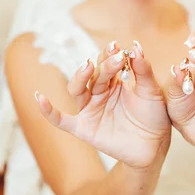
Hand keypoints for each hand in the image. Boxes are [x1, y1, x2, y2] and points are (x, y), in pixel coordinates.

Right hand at [36, 41, 170, 168]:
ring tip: (88, 67)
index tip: (118, 48)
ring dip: (80, 77)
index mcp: (114, 81)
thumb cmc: (154, 116)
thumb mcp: (152, 92)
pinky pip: (62, 120)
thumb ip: (144, 72)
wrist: (155, 146)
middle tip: (115, 57)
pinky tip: (40, 98)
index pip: (107, 64)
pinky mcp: (84, 128)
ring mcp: (90, 110)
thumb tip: (136, 47)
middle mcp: (99, 93)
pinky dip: (49, 111)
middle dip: (104, 65)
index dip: (111, 56)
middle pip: (94, 75)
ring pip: (77, 90)